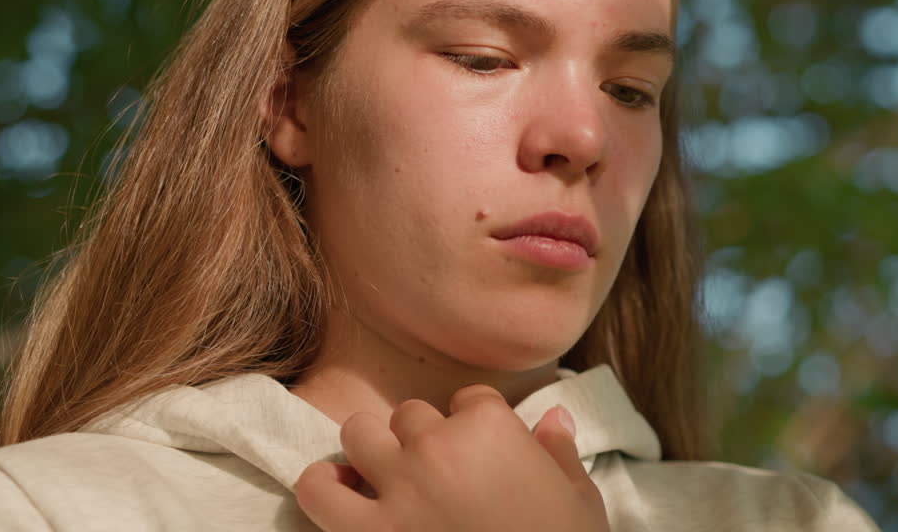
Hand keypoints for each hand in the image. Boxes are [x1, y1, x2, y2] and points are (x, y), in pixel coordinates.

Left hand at [293, 385, 608, 531]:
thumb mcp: (579, 499)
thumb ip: (560, 453)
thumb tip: (554, 419)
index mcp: (491, 427)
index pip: (470, 398)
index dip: (475, 424)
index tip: (481, 451)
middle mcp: (439, 444)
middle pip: (411, 414)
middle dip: (423, 437)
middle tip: (436, 470)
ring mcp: (398, 486)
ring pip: (360, 432)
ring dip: (371, 448)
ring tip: (383, 472)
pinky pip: (318, 490)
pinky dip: (322, 485)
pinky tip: (339, 491)